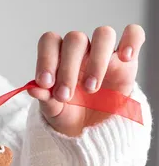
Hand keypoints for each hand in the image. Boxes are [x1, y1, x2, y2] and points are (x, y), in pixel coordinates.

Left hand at [28, 25, 144, 136]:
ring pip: (103, 34)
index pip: (49, 41)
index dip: (46, 58)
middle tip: (64, 95)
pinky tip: (124, 58)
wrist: (92, 131)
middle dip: (68, 68)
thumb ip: (44, 98)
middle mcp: (80, 51)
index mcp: (57, 58)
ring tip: (90, 88)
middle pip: (75, 39)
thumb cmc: (69, 114)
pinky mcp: (127, 60)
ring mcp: (104, 54)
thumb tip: (32, 89)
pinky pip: (134, 34)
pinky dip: (131, 40)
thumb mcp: (53, 111)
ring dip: (96, 61)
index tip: (45, 82)